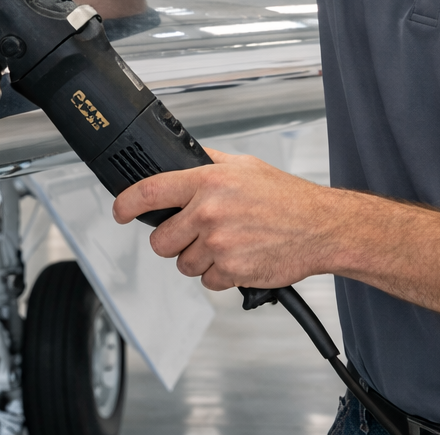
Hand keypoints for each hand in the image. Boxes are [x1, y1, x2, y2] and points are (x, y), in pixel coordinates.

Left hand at [111, 148, 351, 290]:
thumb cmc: (287, 198)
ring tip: (226, 244)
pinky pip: (207, 281)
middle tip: (194, 234)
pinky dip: (219, 275)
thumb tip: (184, 157)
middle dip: (172, 241)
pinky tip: (239, 257)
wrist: (320, 228)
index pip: (151, 191)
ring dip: (198, 259)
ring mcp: (218, 244)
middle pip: (161, 240)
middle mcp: (209, 212)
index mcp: (208, 182)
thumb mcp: (246, 167)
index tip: (118, 210)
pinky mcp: (231, 271)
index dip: (126, 203)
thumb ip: (210, 162)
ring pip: (183, 264)